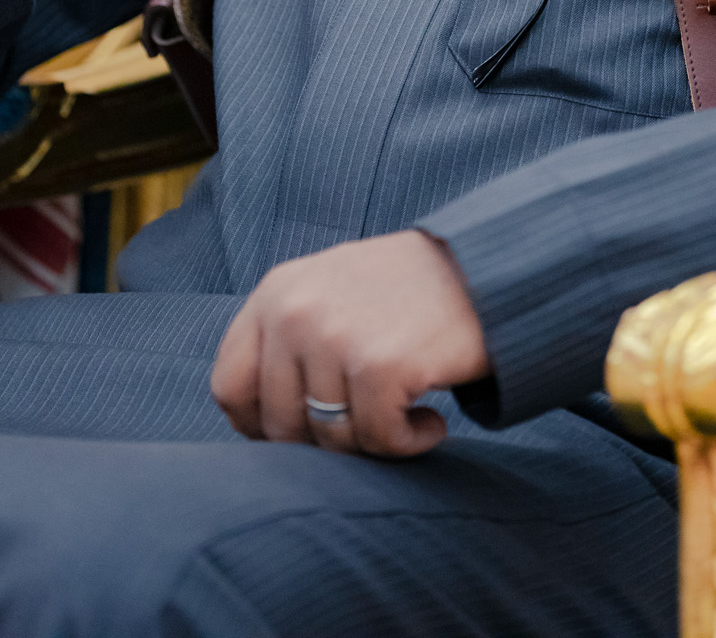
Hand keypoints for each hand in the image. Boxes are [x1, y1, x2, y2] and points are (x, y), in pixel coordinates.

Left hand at [211, 230, 489, 457]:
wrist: (485, 270)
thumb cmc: (407, 293)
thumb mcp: (329, 292)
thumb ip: (285, 340)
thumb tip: (250, 425)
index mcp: (276, 292)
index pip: (229, 384)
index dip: (258, 426)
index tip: (303, 433)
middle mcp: (295, 311)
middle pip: (278, 425)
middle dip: (326, 440)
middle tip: (371, 421)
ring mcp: (334, 337)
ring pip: (330, 440)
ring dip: (374, 441)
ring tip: (406, 410)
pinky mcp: (379, 365)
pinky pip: (378, 442)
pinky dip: (409, 444)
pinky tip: (431, 422)